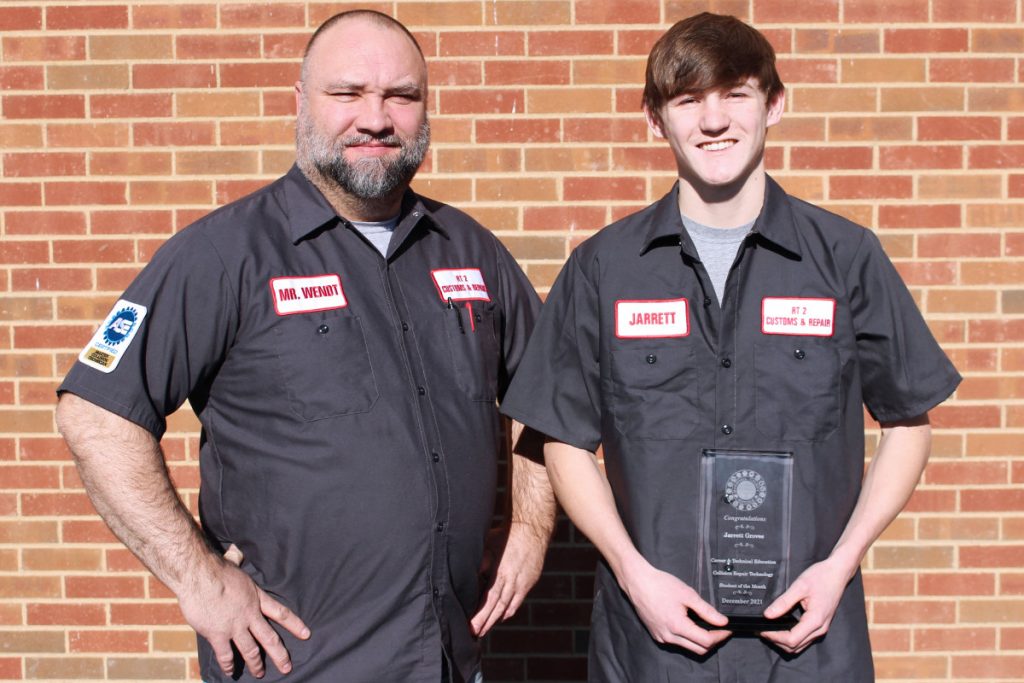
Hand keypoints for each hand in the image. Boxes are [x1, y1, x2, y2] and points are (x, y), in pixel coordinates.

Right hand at [177, 549, 309, 678]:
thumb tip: (236, 550)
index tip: (306, 634)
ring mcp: (235, 627)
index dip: (294, 624)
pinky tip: (231, 672)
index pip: (281, 613)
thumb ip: (237, 560)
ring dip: (256, 664)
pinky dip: (229, 665)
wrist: (200, 576)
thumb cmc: (216, 568)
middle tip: (287, 667)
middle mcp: (250, 615)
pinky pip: (226, 655)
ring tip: (260, 674)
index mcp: (256, 598)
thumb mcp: (233, 563)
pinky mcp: (218, 635)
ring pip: (251, 651)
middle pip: (270, 638)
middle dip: (280, 655)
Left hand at [470, 522, 546, 636]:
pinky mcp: (529, 581)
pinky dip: (509, 610)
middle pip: (497, 607)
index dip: (480, 615)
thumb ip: (480, 563)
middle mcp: (512, 581)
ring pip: (508, 606)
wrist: (531, 529)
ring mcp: (522, 583)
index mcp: (501, 573)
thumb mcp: (488, 546)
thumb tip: (468, 577)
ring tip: (485, 630)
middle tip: (475, 634)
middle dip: (485, 622)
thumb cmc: (506, 535)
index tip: (470, 626)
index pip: (488, 600)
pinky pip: (518, 600)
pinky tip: (502, 617)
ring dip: (496, 619)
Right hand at [621, 561, 729, 654]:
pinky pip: (676, 642)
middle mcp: (669, 636)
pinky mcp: (656, 635)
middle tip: (720, 629)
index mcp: (677, 626)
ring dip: (700, 640)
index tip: (727, 629)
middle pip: (699, 649)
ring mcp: (661, 637)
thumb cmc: (661, 585)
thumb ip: (707, 610)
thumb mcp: (688, 595)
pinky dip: (687, 637)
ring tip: (705, 625)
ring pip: (688, 647)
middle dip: (713, 641)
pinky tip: (689, 624)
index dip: (720, 636)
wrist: (638, 582)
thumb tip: (722, 621)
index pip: (706, 641)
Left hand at [760, 558, 848, 653]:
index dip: (775, 637)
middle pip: (795, 647)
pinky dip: (792, 638)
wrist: (837, 573)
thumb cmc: (821, 577)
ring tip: (770, 630)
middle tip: (762, 630)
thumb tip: (768, 615)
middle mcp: (820, 629)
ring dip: (784, 642)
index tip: (762, 629)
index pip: (792, 640)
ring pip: (800, 645)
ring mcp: (821, 628)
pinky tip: (782, 628)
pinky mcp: (820, 625)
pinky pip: (804, 639)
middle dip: (777, 641)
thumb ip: (783, 602)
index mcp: (815, 620)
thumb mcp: (800, 586)